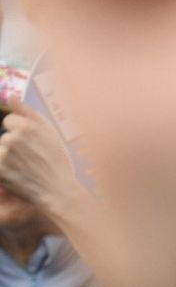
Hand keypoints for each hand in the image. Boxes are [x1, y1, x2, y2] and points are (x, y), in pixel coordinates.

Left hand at [0, 103, 80, 220]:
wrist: (57, 190)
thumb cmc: (57, 161)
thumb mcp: (49, 132)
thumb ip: (28, 113)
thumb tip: (10, 96)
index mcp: (28, 126)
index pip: (9, 121)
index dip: (20, 132)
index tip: (31, 144)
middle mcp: (14, 138)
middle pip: (4, 136)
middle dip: (13, 146)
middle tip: (31, 159)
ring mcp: (5, 154)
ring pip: (1, 150)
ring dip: (8, 158)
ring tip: (25, 168)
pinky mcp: (0, 169)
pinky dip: (5, 169)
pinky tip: (18, 175)